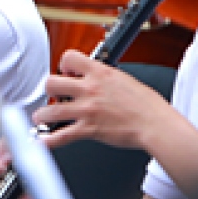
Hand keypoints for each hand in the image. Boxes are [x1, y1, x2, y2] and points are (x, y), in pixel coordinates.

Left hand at [34, 51, 170, 150]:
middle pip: (51, 83)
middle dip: (49, 90)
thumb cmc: (147, 105)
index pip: (69, 57)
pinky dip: (49, 141)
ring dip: (42, 115)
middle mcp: (90, 89)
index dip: (63, 64)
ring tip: (41, 118)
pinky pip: (61, 135)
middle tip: (54, 96)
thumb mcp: (124, 79)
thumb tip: (97, 77)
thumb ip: (105, 77)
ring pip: (51, 110)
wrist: (155, 124)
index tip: (66, 72)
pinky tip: (43, 141)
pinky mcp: (89, 129)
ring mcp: (87, 109)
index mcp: (100, 73)